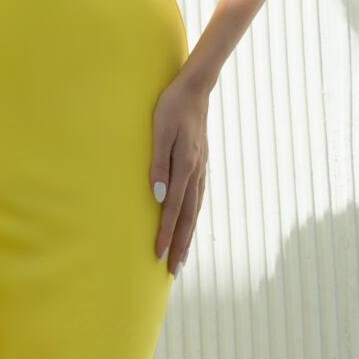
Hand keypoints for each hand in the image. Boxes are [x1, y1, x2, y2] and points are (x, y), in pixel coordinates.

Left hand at [149, 63, 211, 276]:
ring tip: (182, 254)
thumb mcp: (159, 130)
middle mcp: (196, 172)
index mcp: (185, 166)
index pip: (172, 209)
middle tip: (173, 270)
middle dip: (180, 244)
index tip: (159, 255)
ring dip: (188, 233)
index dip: (166, 233)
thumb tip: (157, 196)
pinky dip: (193, 215)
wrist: (195, 88)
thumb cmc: (172, 106)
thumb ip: (158, 163)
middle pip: (188, 216)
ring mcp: (201, 168)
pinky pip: (197, 197)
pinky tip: (190, 220)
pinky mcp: (200, 163)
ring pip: (195, 209)